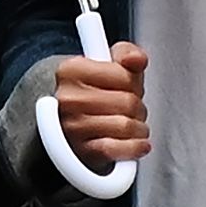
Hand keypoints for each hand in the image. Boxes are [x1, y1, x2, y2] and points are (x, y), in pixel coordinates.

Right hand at [47, 45, 149, 172]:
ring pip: (125, 126)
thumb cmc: (94, 94)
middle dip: (138, 107)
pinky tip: (137, 144)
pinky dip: (133, 148)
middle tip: (130, 109)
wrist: (70, 128)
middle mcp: (67, 99)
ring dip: (138, 128)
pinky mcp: (81, 152)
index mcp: (71, 70)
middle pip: (128, 102)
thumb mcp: (109, 64)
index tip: (127, 86)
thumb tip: (136, 59)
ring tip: (131, 125)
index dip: (133, 82)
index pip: (125, 75)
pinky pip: (116, 150)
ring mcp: (72, 127)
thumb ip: (127, 54)